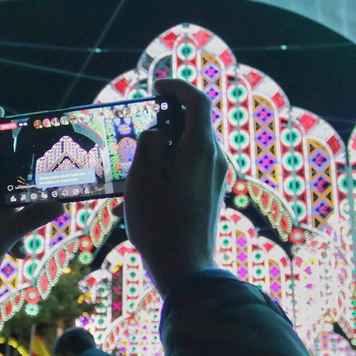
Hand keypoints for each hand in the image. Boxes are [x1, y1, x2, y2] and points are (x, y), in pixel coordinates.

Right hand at [123, 80, 228, 294]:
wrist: (185, 268)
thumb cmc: (159, 222)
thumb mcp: (142, 176)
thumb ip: (149, 143)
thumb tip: (157, 133)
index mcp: (200, 148)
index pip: (197, 101)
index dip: (178, 87)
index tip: (157, 86)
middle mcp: (215, 159)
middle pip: (196, 123)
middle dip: (169, 116)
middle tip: (142, 118)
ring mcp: (217, 178)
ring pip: (193, 147)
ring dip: (169, 142)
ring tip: (139, 154)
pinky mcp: (212, 195)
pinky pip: (193, 166)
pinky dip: (173, 162)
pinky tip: (149, 182)